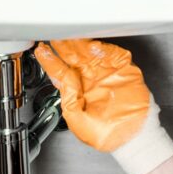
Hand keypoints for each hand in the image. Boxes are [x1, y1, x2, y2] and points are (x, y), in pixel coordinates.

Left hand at [33, 39, 172, 173]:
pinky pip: (114, 55)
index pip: (61, 72)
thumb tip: (63, 80)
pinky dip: (104, 49)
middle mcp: (91, 80)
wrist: (132, 137)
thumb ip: (68, 101)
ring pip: (91, 53)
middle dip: (64, 47)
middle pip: (74, 58)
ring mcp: (107, 74)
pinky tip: (92, 46)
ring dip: (80, 44)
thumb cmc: (106, 134)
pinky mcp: (124, 71)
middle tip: (54, 37)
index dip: (50, 61)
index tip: (41, 51)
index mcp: (78, 92)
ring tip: (69, 36)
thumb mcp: (78, 122)